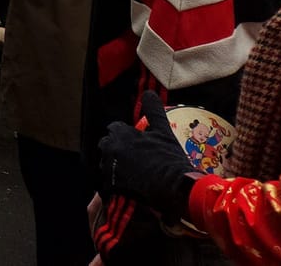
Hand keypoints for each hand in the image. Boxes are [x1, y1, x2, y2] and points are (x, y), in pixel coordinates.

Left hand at [98, 91, 196, 222]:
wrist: (173, 187)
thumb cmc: (168, 158)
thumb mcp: (163, 131)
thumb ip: (154, 110)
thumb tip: (149, 93)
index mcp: (120, 133)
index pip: (114, 129)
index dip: (125, 135)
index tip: (135, 141)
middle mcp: (110, 148)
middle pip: (107, 145)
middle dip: (116, 149)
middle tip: (134, 158)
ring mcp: (109, 168)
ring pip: (107, 164)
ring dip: (116, 166)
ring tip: (134, 173)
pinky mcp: (111, 186)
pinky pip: (108, 183)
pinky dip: (116, 184)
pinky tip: (130, 186)